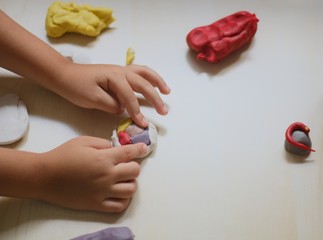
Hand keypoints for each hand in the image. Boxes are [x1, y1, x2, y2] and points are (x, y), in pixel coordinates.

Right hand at [37, 136, 147, 212]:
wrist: (45, 177)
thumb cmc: (63, 156)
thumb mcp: (83, 141)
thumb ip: (103, 143)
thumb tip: (115, 148)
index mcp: (104, 158)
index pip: (130, 153)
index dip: (140, 149)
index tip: (144, 149)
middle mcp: (107, 176)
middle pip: (135, 172)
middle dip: (134, 166)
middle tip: (125, 164)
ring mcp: (103, 192)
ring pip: (131, 190)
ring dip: (130, 182)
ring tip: (122, 179)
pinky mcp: (97, 204)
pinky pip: (119, 206)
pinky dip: (124, 199)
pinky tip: (118, 192)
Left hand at [55, 63, 170, 126]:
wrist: (64, 75)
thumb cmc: (76, 86)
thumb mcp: (92, 99)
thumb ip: (111, 105)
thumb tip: (123, 108)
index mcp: (114, 77)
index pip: (130, 98)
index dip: (137, 112)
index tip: (143, 124)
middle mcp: (121, 71)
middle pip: (143, 84)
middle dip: (155, 98)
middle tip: (164, 111)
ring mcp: (120, 70)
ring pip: (144, 73)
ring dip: (157, 81)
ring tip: (167, 91)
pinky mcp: (118, 72)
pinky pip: (138, 72)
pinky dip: (149, 77)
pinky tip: (153, 84)